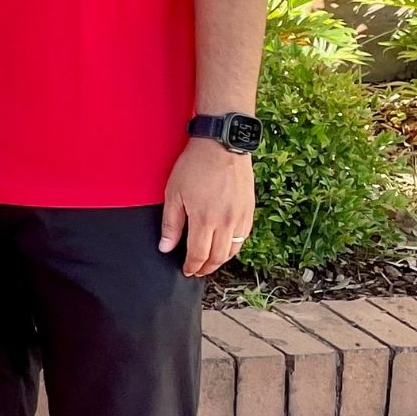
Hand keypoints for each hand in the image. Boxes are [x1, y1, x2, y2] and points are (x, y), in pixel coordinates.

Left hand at [159, 138, 255, 277]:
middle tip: (197, 270)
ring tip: (210, 262)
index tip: (186, 270)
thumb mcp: (174, 193)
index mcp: (205, 219)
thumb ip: (171, 224)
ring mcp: (241, 217)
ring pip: (233, 250)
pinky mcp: (250, 210)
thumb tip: (166, 248)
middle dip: (206, 267)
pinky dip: (234, 247)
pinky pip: (243, 237)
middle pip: (218, 257)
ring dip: (221, 260)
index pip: (199, 254)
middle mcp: (226, 222)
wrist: (222, 145)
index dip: (192, 266)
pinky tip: (225, 246)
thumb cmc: (194, 166)